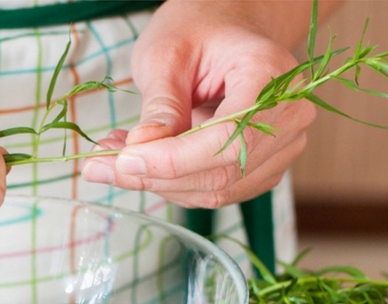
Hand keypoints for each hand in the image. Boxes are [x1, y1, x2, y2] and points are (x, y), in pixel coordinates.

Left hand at [82, 0, 317, 208]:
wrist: (229, 28)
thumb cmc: (200, 30)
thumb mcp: (167, 54)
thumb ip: (160, 105)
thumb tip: (139, 153)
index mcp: (271, 77)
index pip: (227, 140)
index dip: (173, 161)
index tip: (124, 160)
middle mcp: (288, 117)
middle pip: (221, 173)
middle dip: (155, 177)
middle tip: (99, 166)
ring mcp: (281, 147)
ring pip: (215, 191)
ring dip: (158, 184)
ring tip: (112, 159)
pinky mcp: (261, 167)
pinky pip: (214, 191)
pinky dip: (171, 184)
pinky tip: (140, 163)